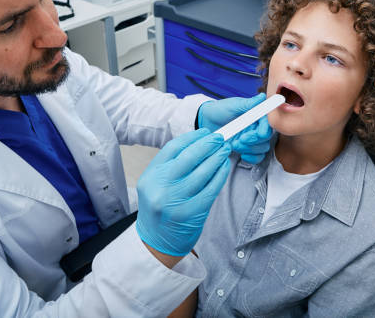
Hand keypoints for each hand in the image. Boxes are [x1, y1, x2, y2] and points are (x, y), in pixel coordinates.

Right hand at [136, 129, 231, 255]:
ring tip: (224, 150)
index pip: (172, 149)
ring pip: (202, 172)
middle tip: (219, 138)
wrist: (155, 241)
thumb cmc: (159, 209)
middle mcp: (161, 188)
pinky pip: (211, 189)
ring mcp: (176, 202)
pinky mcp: (192, 214)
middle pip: (188, 158)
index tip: (204, 132)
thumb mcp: (155, 184)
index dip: (191, 138)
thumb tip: (198, 144)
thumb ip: (171, 165)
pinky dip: (220, 175)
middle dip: (207, 145)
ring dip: (216, 158)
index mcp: (150, 177)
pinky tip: (224, 167)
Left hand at [198, 93, 272, 163]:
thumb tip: (262, 97)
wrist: (206, 121)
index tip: (252, 135)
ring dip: (250, 149)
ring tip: (234, 144)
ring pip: (262, 148)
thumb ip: (249, 103)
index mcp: (256, 115)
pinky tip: (242, 154)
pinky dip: (252, 158)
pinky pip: (257, 157)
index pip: (268, 124)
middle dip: (253, 141)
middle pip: (266, 138)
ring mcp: (252, 138)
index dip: (262, 131)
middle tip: (240, 140)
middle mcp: (256, 127)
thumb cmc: (219, 110)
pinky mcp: (246, 148)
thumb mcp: (233, 105)